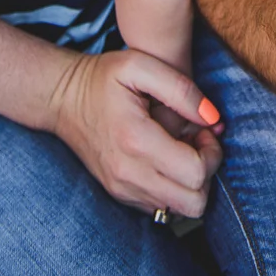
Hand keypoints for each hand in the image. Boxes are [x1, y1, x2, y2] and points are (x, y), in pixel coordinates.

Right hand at [48, 49, 222, 216]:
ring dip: (191, 182)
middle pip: (194, 203)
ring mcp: (123, 190)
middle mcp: (129, 175)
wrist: (62, 99)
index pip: (196, 173)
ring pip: (180, 210)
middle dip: (207, 172)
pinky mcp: (120, 195)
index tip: (202, 129)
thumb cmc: (102, 77)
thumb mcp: (140, 64)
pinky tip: (167, 159)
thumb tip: (213, 118)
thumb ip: (181, 89)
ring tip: (181, 148)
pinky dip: (174, 188)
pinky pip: (162, 208)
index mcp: (137, 141)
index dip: (212, 152)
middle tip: (197, 141)